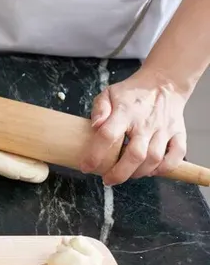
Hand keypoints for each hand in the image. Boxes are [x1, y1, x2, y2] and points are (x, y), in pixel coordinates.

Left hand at [80, 66, 189, 184]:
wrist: (164, 84)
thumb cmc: (132, 93)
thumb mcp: (108, 94)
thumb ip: (99, 109)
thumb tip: (95, 125)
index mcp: (125, 113)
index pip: (108, 136)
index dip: (95, 155)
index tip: (86, 167)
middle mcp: (146, 123)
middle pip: (135, 155)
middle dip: (119, 173)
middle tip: (107, 180)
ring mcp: (164, 129)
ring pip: (154, 158)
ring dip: (139, 173)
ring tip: (126, 175)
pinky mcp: (178, 133)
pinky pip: (177, 155)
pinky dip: (165, 168)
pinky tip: (151, 171)